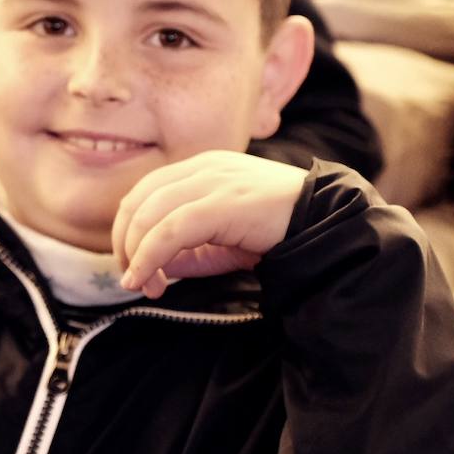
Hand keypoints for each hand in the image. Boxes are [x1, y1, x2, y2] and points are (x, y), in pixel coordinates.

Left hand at [112, 151, 305, 298]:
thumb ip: (186, 251)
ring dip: (137, 255)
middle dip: (127, 244)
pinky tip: (147, 279)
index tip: (133, 266)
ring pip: (149, 215)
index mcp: (200, 168)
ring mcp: (212, 181)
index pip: (144, 193)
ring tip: (142, 285)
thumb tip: (148, 268)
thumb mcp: (221, 241)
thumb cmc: (276, 230)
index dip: (128, 230)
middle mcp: (202, 168)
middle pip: (138, 202)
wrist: (326, 222)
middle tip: (133, 279)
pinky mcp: (222, 203)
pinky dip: (149, 257)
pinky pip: (170, 230)